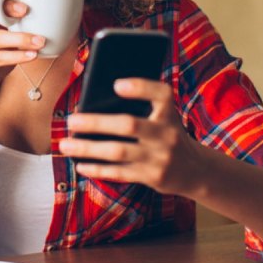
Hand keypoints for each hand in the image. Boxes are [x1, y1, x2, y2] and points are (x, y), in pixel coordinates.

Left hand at [59, 78, 205, 195]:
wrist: (196, 170)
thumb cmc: (166, 134)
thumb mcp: (163, 116)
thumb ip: (140, 106)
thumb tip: (92, 104)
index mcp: (169, 113)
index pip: (161, 94)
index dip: (140, 88)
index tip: (117, 85)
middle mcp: (167, 134)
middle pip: (129, 125)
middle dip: (97, 123)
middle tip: (71, 121)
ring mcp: (160, 158)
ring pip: (118, 152)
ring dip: (88, 148)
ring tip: (65, 145)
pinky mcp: (152, 177)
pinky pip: (120, 173)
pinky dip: (98, 169)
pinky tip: (80, 165)